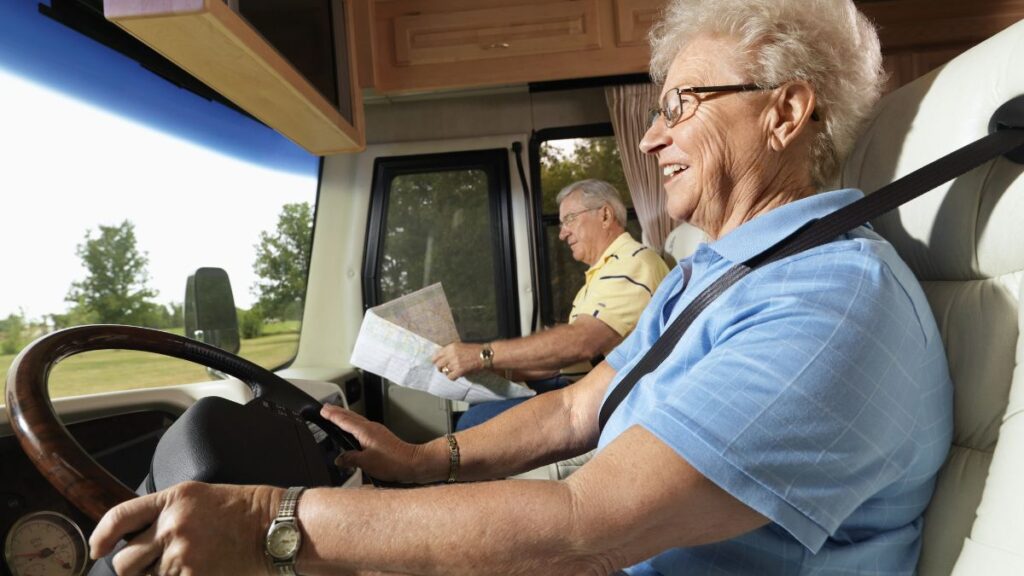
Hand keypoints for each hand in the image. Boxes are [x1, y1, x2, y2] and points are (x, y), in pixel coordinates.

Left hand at [89, 481, 275, 575]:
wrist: (274, 528)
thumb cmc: (242, 512)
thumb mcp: (199, 498)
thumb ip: (165, 513)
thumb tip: (135, 538)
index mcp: (174, 500)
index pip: (119, 518)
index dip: (101, 537)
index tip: (98, 549)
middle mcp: (173, 526)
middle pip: (125, 561)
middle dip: (134, 568)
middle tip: (152, 565)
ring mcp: (184, 555)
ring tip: (187, 565)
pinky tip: (199, 571)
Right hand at [321, 405, 426, 482]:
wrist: (412, 463)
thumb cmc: (393, 462)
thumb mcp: (366, 463)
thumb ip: (350, 459)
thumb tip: (339, 459)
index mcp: (365, 431)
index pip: (344, 420)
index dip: (332, 415)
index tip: (323, 410)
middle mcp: (371, 428)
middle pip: (351, 416)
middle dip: (337, 412)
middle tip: (326, 408)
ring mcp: (377, 431)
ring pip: (357, 421)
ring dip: (346, 417)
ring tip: (336, 416)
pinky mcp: (381, 437)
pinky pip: (363, 427)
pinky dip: (354, 425)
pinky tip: (354, 431)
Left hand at [431, 343, 483, 379]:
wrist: (484, 355)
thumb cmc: (473, 350)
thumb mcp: (459, 346)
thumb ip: (450, 351)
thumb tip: (441, 358)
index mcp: (450, 347)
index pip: (436, 356)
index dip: (436, 361)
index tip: (438, 363)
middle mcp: (451, 354)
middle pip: (438, 365)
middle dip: (440, 368)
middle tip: (444, 369)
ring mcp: (455, 363)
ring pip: (444, 371)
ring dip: (448, 372)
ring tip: (454, 371)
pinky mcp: (460, 370)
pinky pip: (450, 377)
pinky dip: (452, 377)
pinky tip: (457, 374)